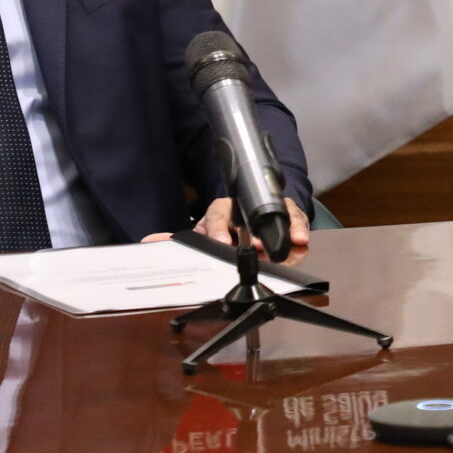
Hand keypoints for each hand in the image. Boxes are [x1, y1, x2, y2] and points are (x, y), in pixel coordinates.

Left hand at [145, 198, 310, 253]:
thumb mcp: (202, 235)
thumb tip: (150, 240)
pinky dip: (299, 228)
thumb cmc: (223, 230)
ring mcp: (267, 208)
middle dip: (258, 232)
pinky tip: (303, 238)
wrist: (246, 217)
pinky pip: (294, 217)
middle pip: (253, 214)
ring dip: (285, 227)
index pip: (217, 215)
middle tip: (260, 245)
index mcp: (221, 211)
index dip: (219, 229)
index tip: (222, 243)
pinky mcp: (287, 214)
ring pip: (277, 212)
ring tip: (293, 240)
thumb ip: (178, 239)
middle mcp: (245, 207)